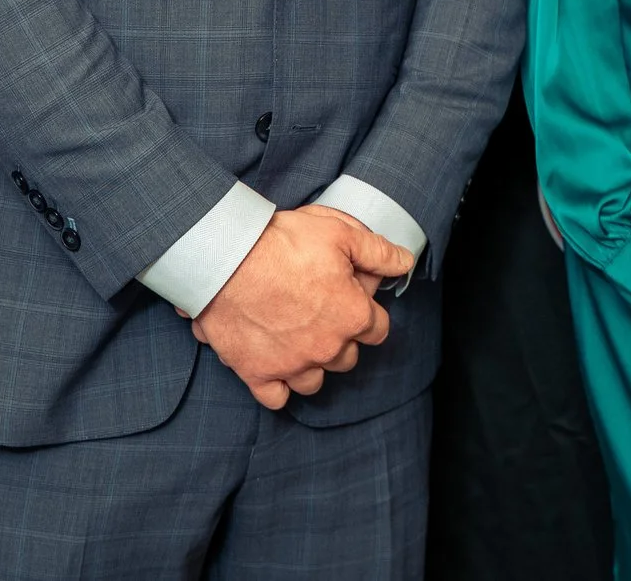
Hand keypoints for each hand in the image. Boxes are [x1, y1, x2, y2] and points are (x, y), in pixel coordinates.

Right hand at [191, 207, 414, 409]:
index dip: (366, 312)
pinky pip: (276, 398)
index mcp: (352, 316)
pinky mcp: (258, 373)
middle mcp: (327, 347)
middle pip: (347, 357)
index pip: (378, 328)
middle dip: (340, 339)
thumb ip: (378, 252)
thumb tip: (404, 262)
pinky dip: (278, 387)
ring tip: (298, 341)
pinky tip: (275, 367)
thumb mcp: (340, 232)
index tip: (352, 299)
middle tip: (321, 314)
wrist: (226, 257)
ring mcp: (292, 364)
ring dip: (312, 364)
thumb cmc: (283, 242)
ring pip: (315, 381)